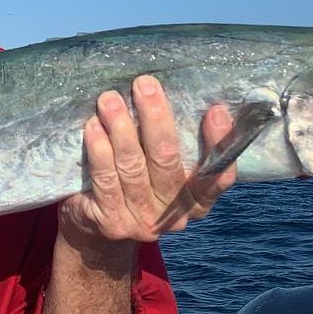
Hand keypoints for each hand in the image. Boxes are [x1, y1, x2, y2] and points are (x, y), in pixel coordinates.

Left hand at [58, 75, 236, 250]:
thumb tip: (177, 92)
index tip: (216, 110)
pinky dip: (99, 150)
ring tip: (110, 99)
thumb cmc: (139, 183)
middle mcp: (175, 217)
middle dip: (155, 117)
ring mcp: (142, 222)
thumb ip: (176, 145)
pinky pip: (105, 179)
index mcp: (198, 202)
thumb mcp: (164, 171)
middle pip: (167, 160)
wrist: (97, 228)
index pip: (217, 175)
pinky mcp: (111, 222)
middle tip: (145, 85)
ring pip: (132, 167)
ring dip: (120, 128)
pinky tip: (93, 127)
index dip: (218, 143)